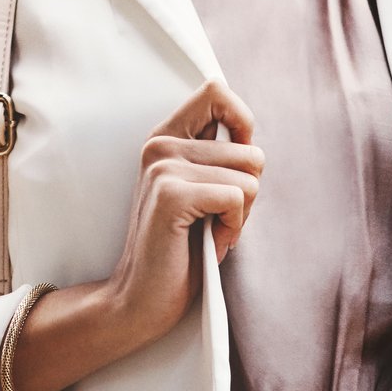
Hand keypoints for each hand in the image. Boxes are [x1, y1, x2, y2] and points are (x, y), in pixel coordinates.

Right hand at [104, 79, 263, 347]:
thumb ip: (215, 155)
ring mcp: (163, 167)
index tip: (235, 166)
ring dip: (242, 213)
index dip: (242, 122)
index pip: (217, 91)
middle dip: (248, 191)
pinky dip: (235, 227)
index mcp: (166, 137)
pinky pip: (238, 197)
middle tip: (217, 219)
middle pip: (251, 148)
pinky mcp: (171, 196)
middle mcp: (161, 145)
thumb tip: (247, 129)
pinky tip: (209, 243)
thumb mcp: (200, 190)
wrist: (140, 299)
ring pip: (251, 175)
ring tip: (209, 232)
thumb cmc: (181, 249)